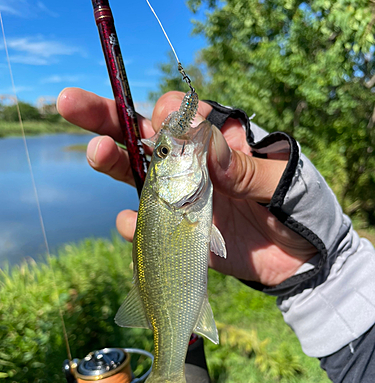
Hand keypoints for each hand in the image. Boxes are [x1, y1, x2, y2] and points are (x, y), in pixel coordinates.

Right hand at [57, 88, 315, 285]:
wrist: (299, 261)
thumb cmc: (299, 211)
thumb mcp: (281, 185)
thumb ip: (245, 166)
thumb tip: (204, 142)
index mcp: (220, 143)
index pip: (181, 115)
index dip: (166, 113)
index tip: (162, 120)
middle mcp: (192, 166)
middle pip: (143, 137)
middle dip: (108, 118)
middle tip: (70, 103)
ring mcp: (180, 199)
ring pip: (135, 176)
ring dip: (112, 162)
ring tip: (96, 151)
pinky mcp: (177, 232)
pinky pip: (146, 224)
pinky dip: (133, 223)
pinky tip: (130, 221)